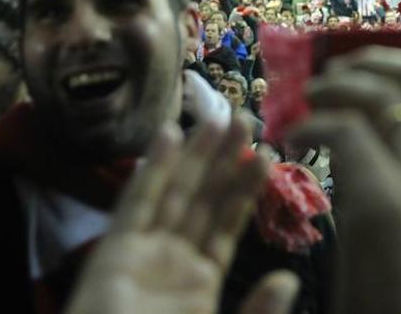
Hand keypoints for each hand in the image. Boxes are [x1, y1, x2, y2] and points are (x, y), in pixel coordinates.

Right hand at [66, 120, 298, 313]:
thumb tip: (287, 280)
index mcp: (199, 287)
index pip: (226, 226)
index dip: (244, 190)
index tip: (265, 153)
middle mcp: (170, 264)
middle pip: (202, 200)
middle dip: (223, 160)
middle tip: (246, 116)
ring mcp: (141, 256)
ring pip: (175, 192)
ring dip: (195, 154)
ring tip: (219, 114)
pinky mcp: (113, 254)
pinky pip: (136, 204)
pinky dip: (151, 169)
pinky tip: (169, 134)